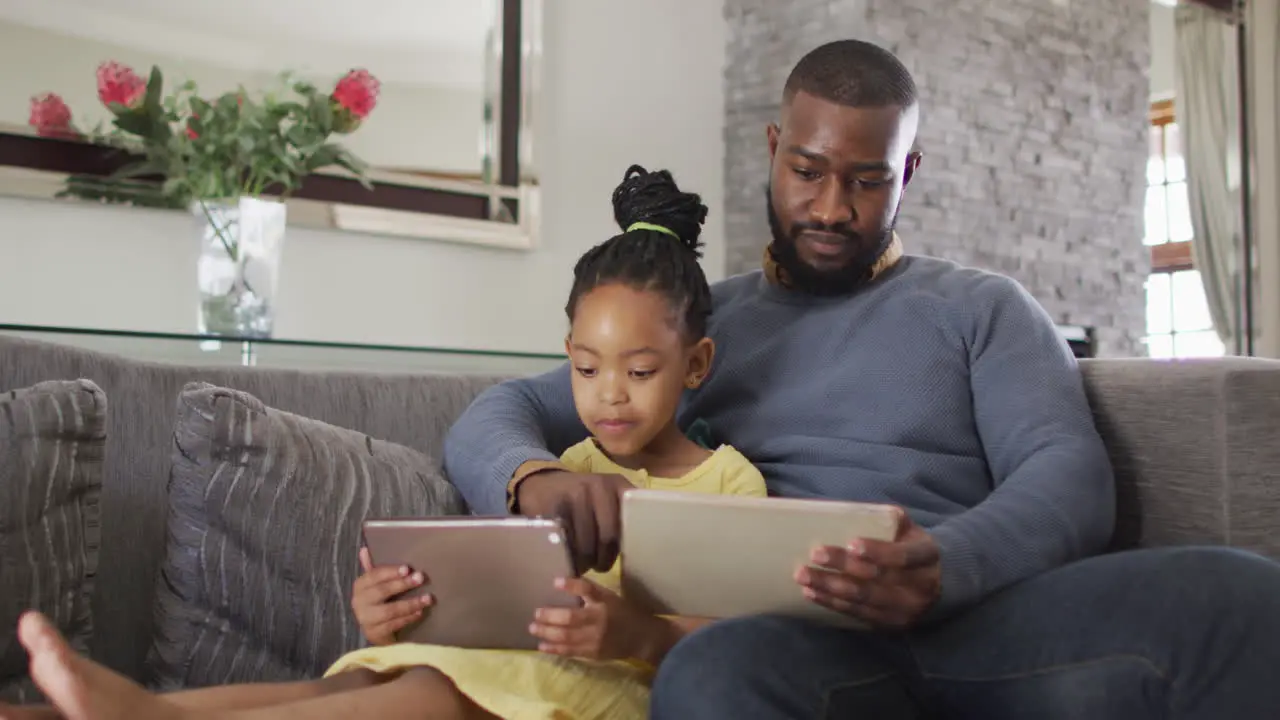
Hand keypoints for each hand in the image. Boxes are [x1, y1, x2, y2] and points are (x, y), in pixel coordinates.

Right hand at [351, 546, 433, 645]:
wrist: (376, 629)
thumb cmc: (379, 601)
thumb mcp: (376, 584)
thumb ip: (373, 569)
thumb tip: (364, 550)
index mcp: (360, 586)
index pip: (373, 575)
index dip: (390, 572)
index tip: (407, 568)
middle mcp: (359, 602)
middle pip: (381, 591)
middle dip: (402, 584)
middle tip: (420, 578)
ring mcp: (366, 620)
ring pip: (389, 611)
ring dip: (410, 604)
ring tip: (427, 598)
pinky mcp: (375, 634)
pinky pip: (393, 625)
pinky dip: (408, 618)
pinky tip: (420, 612)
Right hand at [515, 470, 634, 573]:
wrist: (542, 483)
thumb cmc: (583, 498)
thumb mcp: (607, 496)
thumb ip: (625, 513)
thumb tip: (645, 545)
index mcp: (617, 484)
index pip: (632, 517)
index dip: (631, 542)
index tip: (629, 556)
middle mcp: (598, 486)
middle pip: (608, 536)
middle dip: (604, 559)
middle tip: (601, 566)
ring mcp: (575, 495)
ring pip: (586, 544)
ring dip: (586, 562)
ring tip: (585, 565)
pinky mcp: (555, 509)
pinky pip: (567, 543)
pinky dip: (569, 556)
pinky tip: (570, 558)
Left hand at [528, 578, 666, 661]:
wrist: (641, 638)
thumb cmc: (623, 612)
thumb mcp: (610, 596)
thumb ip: (590, 590)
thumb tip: (564, 581)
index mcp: (604, 604)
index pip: (587, 591)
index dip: (571, 586)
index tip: (555, 581)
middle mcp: (599, 621)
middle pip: (570, 618)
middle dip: (550, 616)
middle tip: (535, 613)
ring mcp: (595, 640)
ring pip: (566, 637)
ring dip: (547, 633)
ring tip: (533, 628)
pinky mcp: (592, 653)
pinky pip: (570, 652)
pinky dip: (554, 649)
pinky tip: (542, 646)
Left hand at [796, 509, 941, 628]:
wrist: (938, 585)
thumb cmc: (913, 549)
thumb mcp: (913, 531)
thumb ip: (894, 520)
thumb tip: (869, 510)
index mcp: (927, 558)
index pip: (903, 557)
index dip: (877, 551)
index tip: (851, 543)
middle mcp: (920, 588)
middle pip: (876, 580)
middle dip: (843, 567)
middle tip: (815, 554)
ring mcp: (905, 610)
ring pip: (863, 599)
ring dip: (830, 588)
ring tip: (804, 576)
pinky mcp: (889, 624)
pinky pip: (857, 614)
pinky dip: (832, 603)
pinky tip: (812, 593)